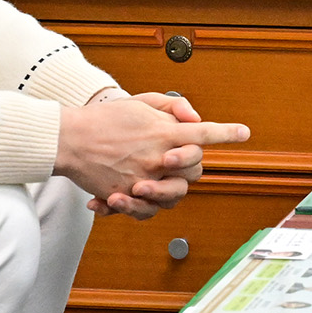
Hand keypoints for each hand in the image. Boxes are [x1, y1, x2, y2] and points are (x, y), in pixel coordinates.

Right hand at [59, 92, 250, 217]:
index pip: (204, 133)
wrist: (67, 140)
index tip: (244, 133)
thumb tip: (196, 118)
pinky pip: (147, 211)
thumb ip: (172, 107)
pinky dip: (142, 206)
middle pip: (195, 167)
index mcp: (163, 132)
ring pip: (177, 193)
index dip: (227, 133)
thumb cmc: (103, 118)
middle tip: (174, 156)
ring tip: (150, 181)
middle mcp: (158, 157)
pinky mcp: (127, 196)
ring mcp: (144, 179)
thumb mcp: (140, 101)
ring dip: (170, 188)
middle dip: (191, 161)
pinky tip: (126, 198)